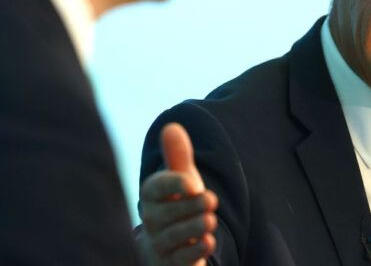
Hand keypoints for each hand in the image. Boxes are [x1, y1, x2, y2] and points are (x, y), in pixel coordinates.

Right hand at [138, 123, 216, 265]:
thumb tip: (172, 126)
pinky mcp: (170, 263)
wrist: (172, 243)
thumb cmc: (178, 203)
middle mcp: (151, 219)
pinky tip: (207, 241)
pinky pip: (180, 259)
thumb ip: (178, 155)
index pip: (156, 188)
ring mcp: (159, 243)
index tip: (191, 182)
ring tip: (210, 221)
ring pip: (174, 236)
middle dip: (191, 206)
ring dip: (194, 227)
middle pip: (167, 213)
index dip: (173, 184)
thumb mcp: (182, 178)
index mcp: (151, 194)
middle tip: (211, 200)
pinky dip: (194, 250)